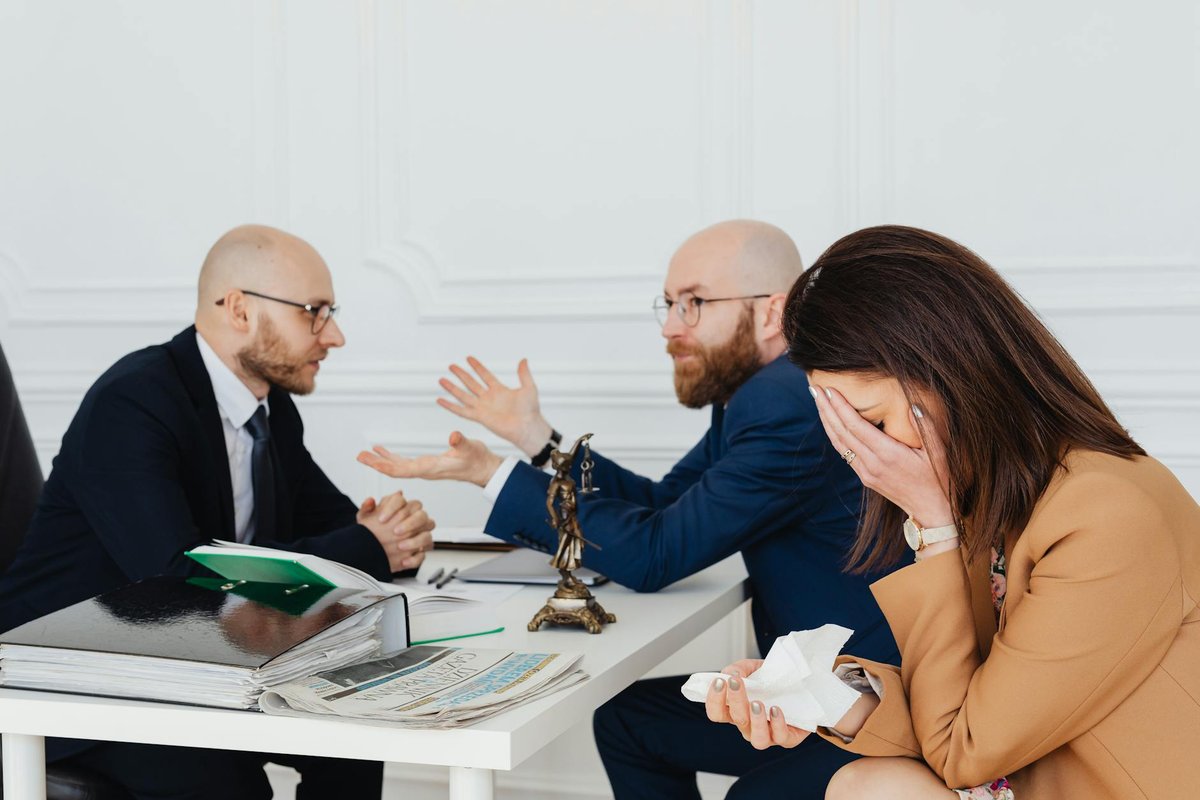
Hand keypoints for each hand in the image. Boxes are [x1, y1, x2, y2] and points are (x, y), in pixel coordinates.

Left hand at [356, 492, 435, 571]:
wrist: (372, 550)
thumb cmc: (372, 531)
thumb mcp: (365, 520)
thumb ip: (366, 508)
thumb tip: (370, 501)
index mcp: (402, 508)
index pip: (403, 501)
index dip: (393, 508)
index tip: (381, 519)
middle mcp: (414, 520)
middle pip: (422, 515)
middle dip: (411, 522)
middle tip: (396, 531)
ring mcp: (419, 536)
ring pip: (427, 535)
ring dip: (415, 541)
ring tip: (400, 546)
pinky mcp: (419, 553)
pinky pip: (423, 555)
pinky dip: (414, 559)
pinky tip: (403, 561)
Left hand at [357, 431, 503, 487]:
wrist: (485, 470)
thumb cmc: (478, 459)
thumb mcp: (470, 448)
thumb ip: (461, 443)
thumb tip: (453, 435)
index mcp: (430, 468)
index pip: (402, 469)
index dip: (384, 465)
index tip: (369, 460)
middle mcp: (424, 470)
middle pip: (394, 470)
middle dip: (376, 463)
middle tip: (359, 456)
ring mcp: (424, 469)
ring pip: (397, 467)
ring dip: (381, 461)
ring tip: (366, 454)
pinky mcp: (427, 465)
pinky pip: (404, 463)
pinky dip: (391, 457)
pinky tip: (383, 451)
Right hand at [437, 357, 552, 456]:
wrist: (528, 427)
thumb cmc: (531, 410)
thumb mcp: (529, 388)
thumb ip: (524, 374)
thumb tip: (523, 359)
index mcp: (499, 390)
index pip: (485, 375)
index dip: (477, 367)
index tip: (468, 358)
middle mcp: (489, 398)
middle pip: (471, 383)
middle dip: (461, 374)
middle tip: (451, 366)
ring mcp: (483, 407)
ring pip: (463, 395)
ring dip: (452, 388)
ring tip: (441, 380)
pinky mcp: (479, 417)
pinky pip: (462, 411)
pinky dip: (450, 406)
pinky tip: (440, 400)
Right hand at [704, 660, 810, 749]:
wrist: (801, 684)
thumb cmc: (773, 680)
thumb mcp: (754, 668)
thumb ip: (739, 668)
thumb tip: (732, 674)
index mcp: (736, 710)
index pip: (717, 713)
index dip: (714, 701)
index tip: (719, 682)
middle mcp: (749, 725)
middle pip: (736, 720)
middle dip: (735, 700)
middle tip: (736, 682)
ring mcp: (768, 734)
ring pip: (757, 739)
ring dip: (755, 721)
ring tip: (757, 703)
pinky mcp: (787, 737)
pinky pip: (781, 737)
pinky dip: (777, 724)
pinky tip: (776, 709)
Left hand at [808, 384, 953, 528]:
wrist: (931, 510)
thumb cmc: (938, 478)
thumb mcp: (938, 452)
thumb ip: (926, 427)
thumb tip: (913, 404)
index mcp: (888, 454)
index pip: (856, 426)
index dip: (841, 407)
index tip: (830, 390)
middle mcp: (872, 464)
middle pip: (842, 432)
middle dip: (826, 409)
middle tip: (815, 389)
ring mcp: (866, 472)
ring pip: (839, 443)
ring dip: (826, 421)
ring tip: (818, 401)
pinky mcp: (865, 477)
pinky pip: (844, 453)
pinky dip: (834, 435)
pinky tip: (830, 423)